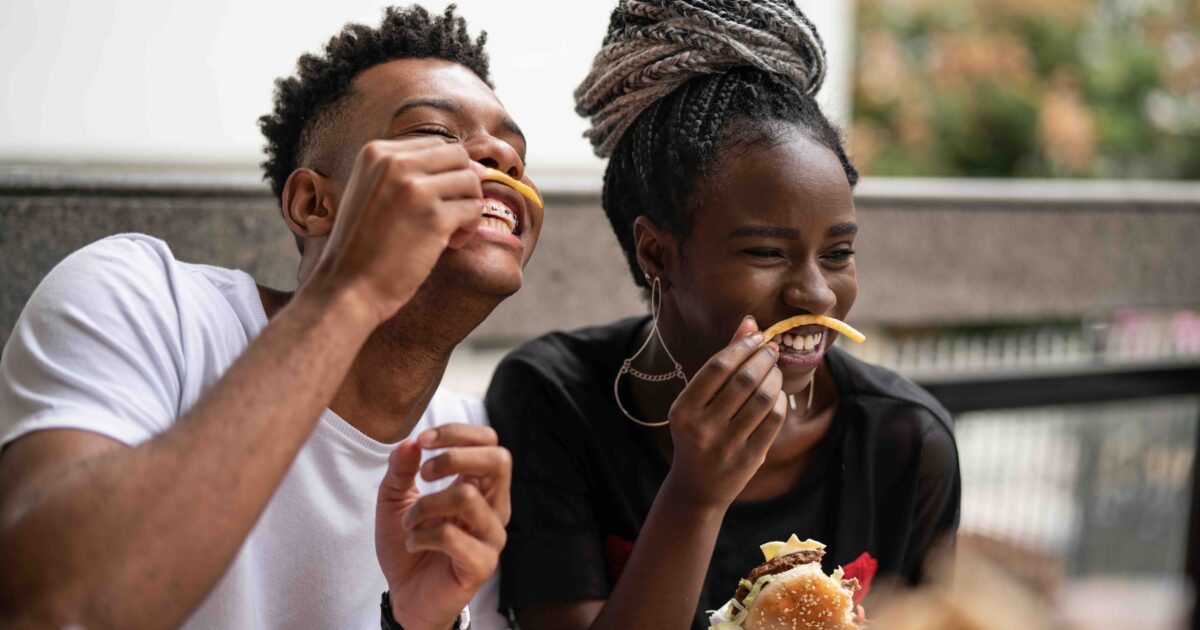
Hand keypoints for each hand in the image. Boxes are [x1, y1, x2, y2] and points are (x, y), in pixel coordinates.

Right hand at [314, 137, 485, 322]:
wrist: (347, 286)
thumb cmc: (363, 245)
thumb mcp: (373, 191)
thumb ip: (410, 173)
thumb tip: (476, 166)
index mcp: (377, 152)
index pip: (436, 144)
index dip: (446, 172)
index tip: (438, 200)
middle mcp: (395, 163)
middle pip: (458, 157)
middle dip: (463, 185)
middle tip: (452, 214)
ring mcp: (415, 189)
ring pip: (471, 181)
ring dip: (468, 206)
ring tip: (450, 231)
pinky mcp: (434, 217)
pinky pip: (474, 209)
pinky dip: (469, 228)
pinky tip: (449, 243)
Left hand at [375, 425, 510, 629]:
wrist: (406, 595)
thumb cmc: (408, 543)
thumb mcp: (394, 500)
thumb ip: (401, 469)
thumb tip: (410, 443)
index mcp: (478, 485)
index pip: (488, 442)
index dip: (458, 433)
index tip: (423, 441)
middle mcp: (492, 506)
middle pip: (499, 460)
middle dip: (454, 458)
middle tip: (423, 475)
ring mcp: (491, 535)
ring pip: (469, 497)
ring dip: (427, 505)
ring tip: (410, 522)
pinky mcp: (482, 563)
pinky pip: (453, 537)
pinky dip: (423, 536)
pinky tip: (413, 544)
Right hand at [662, 316, 786, 509]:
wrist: (696, 486)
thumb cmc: (697, 432)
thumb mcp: (698, 401)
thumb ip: (722, 361)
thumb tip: (749, 322)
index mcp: (683, 410)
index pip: (717, 367)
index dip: (742, 346)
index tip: (757, 335)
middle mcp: (702, 428)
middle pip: (743, 380)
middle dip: (763, 358)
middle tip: (772, 349)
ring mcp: (725, 445)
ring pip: (762, 399)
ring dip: (775, 377)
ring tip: (775, 369)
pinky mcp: (748, 458)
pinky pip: (773, 421)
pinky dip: (780, 401)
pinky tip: (778, 393)